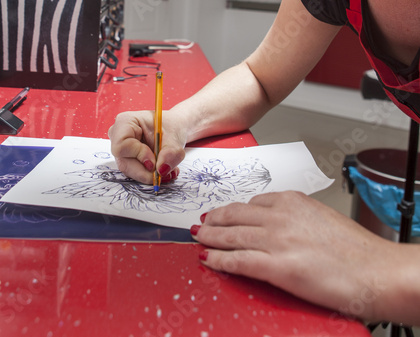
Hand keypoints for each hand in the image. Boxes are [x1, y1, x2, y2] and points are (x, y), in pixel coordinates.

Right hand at [108, 110, 185, 183]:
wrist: (173, 129)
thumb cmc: (171, 126)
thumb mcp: (175, 138)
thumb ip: (170, 153)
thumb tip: (162, 170)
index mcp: (125, 122)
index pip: (122, 145)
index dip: (139, 156)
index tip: (154, 161)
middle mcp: (118, 136)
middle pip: (124, 163)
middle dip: (145, 172)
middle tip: (164, 173)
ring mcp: (121, 149)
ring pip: (129, 171)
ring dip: (149, 175)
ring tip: (169, 172)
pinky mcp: (126, 160)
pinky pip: (134, 173)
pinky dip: (149, 175)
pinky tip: (163, 170)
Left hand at [191, 191, 400, 321]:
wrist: (376, 271)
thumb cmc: (356, 249)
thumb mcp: (321, 217)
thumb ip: (295, 215)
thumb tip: (275, 221)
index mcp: (292, 202)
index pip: (252, 202)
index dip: (233, 210)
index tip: (224, 214)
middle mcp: (279, 217)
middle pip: (234, 215)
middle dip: (214, 220)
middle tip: (202, 223)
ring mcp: (275, 241)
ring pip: (230, 235)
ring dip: (209, 237)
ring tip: (197, 238)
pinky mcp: (276, 266)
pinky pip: (236, 260)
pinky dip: (217, 259)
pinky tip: (207, 259)